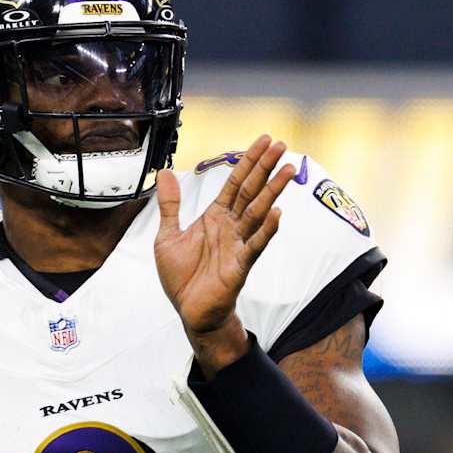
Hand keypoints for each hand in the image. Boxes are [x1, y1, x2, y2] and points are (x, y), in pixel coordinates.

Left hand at [154, 136, 295, 370]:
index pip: (236, 182)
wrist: (190, 312)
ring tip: (287, 171)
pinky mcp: (239, 266)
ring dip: (272, 191)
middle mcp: (230, 227)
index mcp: (215, 217)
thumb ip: (170, 205)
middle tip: (283, 146)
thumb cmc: (183, 277)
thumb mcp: (168, 235)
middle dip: (266, 167)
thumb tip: (165, 173)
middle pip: (251, 191)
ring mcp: (238, 245)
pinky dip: (265, 231)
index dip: (249, 160)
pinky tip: (277, 214)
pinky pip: (254, 246)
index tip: (265, 140)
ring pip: (257, 213)